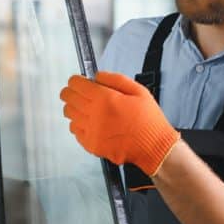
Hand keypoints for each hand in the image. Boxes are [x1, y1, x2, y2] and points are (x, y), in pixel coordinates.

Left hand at [59, 71, 179, 176]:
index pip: (76, 84)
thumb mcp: (139, 91)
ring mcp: (91, 131)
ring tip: (86, 108)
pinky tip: (91, 123)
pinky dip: (79, 125)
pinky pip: (75, 131)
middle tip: (78, 93)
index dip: (76, 80)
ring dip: (74, 108)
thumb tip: (97, 76)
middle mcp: (94, 115)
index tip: (78, 81)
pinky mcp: (91, 145)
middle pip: (68, 98)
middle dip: (71, 92)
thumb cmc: (149, 120)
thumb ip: (115, 79)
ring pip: (69, 114)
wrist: (155, 148)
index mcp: (105, 99)